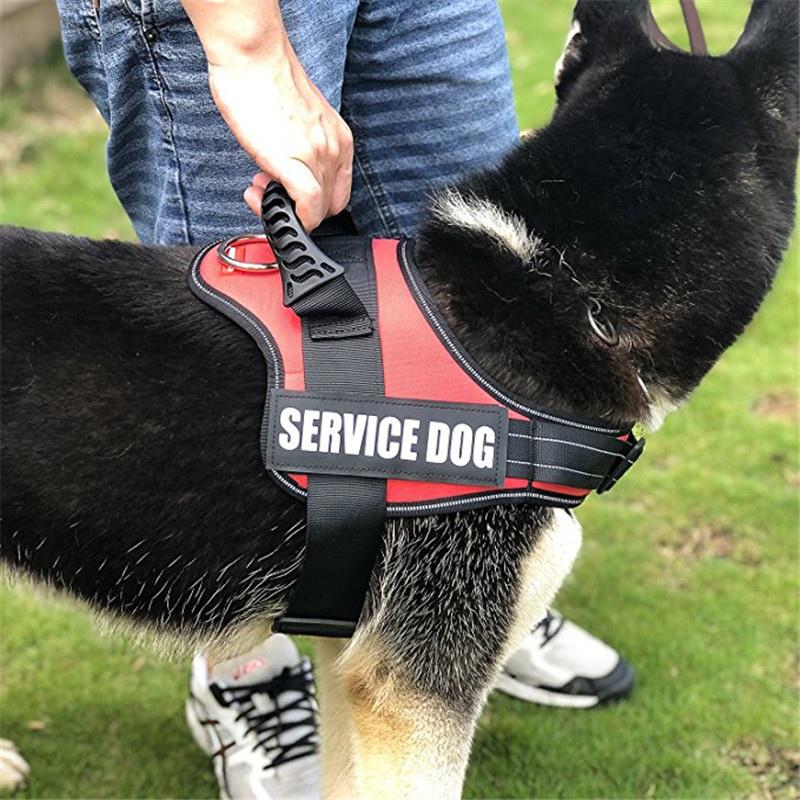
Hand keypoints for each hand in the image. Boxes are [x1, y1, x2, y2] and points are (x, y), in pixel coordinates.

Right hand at [208, 45, 352, 230]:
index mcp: (339, 139)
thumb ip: (302, 149)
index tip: (287, 195)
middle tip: (266, 192)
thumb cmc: (267, 80)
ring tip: (258, 189)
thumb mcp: (300, 122)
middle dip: (297, 209)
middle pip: (328, 205)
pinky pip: (307, 206)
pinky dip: (292, 217)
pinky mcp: (295, 160)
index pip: (338, 193)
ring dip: (284, 209)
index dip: (312, 204)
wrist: (253, 55)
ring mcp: (317, 155)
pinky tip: (266, 203)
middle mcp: (334, 148)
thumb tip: (288, 174)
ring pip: (317, 210)